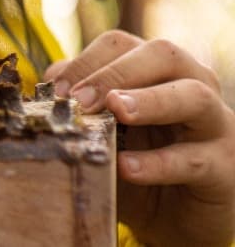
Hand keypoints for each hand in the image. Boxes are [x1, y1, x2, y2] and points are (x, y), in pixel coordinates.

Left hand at [46, 30, 234, 245]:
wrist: (175, 220)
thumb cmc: (135, 164)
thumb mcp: (101, 134)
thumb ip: (79, 108)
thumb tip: (47, 83)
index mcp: (156, 71)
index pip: (122, 44)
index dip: (86, 61)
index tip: (55, 92)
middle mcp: (191, 85)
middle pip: (163, 54)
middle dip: (116, 72)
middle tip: (80, 101)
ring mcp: (215, 123)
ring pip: (193, 96)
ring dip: (150, 100)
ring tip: (116, 112)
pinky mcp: (224, 166)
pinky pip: (196, 158)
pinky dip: (159, 162)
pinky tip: (127, 167)